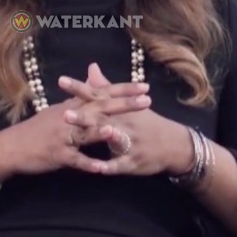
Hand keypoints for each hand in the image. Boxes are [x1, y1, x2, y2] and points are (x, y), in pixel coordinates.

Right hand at [0, 78, 149, 176]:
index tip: (144, 86)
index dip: (123, 89)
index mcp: (72, 106)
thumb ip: (77, 99)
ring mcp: (63, 136)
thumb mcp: (57, 111)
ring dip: (105, 132)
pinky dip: (90, 165)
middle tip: (147, 100)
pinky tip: (104, 169)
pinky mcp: (57, 155)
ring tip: (124, 131)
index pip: (101, 93)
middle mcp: (69, 118)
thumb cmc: (37, 130)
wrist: (11, 147)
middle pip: (100, 108)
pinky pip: (76, 160)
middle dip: (124, 104)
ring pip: (86, 132)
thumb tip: (90, 85)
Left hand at [59, 65, 193, 175]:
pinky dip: (110, 166)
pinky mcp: (134, 161)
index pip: (98, 95)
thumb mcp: (129, 103)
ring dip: (99, 136)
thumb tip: (91, 67)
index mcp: (120, 108)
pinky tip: (98, 169)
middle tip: (63, 113)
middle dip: (83, 116)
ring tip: (84, 136)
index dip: (80, 88)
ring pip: (113, 139)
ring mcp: (130, 142)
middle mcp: (125, 122)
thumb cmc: (147, 122)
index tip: (62, 81)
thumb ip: (105, 87)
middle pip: (102, 117)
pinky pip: (121, 164)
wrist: (175, 144)